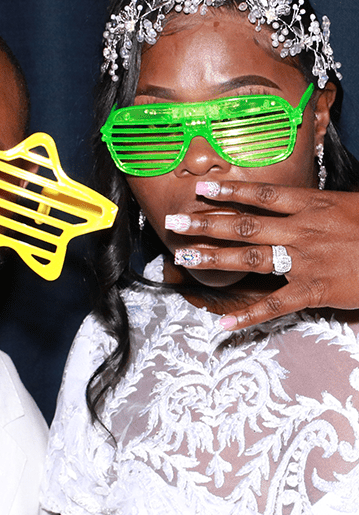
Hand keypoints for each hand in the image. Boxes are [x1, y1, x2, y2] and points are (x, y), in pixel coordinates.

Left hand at [169, 179, 358, 329]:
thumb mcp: (348, 205)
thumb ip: (316, 207)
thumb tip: (292, 204)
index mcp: (312, 206)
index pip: (261, 195)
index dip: (229, 191)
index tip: (201, 188)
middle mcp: (302, 230)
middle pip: (244, 225)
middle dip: (206, 224)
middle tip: (174, 224)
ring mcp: (306, 261)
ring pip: (250, 258)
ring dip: (214, 258)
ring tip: (184, 258)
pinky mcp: (314, 290)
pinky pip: (275, 305)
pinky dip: (248, 316)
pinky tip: (224, 325)